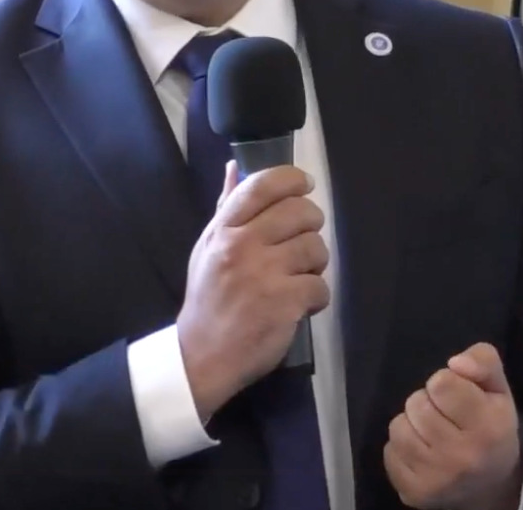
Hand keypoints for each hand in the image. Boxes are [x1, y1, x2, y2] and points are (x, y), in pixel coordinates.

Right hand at [179, 162, 329, 419]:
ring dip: (316, 263)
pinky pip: (320, 286)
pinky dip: (317, 297)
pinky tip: (302, 304)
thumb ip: (225, 207)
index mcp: (223, 229)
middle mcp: (243, 245)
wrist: (201, 355)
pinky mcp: (285, 302)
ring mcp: (264, 274)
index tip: (305, 185)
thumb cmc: (207, 298)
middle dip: (312, 223)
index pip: (262, 185)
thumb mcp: (207, 247)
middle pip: (300, 212)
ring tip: (302, 275)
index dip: (292, 178)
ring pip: (315, 247)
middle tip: (305, 239)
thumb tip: (234, 167)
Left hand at [383, 343, 522, 509]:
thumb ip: (483, 362)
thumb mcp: (497, 390)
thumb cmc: (492, 429)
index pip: (442, 383)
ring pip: (398, 427)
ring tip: (432, 433)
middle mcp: (462, 457)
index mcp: (488, 428)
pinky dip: (402, 448)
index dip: (446, 383)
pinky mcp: (414, 492)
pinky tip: (423, 454)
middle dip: (428, 403)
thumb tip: (455, 362)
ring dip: (412, 424)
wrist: (490, 490)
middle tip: (446, 417)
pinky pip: (390, 452)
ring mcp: (436, 479)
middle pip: (416, 403)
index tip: (456, 396)